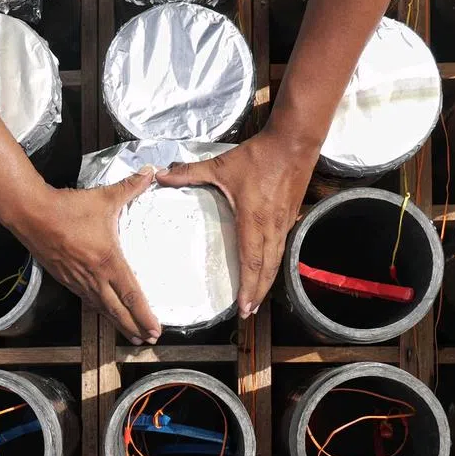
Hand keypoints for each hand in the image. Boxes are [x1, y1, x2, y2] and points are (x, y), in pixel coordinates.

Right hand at [4, 169, 162, 343]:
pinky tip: (103, 313)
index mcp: (108, 261)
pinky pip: (86, 300)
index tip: (155, 329)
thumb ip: (131, 187)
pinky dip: (98, 310)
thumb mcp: (103, 197)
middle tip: (147, 340)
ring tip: (130, 334)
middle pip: (117, 311)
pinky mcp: (65, 279)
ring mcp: (78, 281)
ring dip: (117, 323)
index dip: (144, 315)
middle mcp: (94, 277)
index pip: (131, 295)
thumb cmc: (68, 208)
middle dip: (134, 327)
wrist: (32, 215)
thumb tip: (151, 172)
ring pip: (101, 309)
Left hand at [157, 130, 318, 317]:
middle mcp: (271, 227)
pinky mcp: (289, 217)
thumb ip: (189, 173)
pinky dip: (274, 264)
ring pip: (277, 261)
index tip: (243, 307)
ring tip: (257, 300)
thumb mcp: (220, 165)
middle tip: (248, 313)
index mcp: (253, 220)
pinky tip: (267, 270)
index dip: (248, 287)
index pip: (251, 262)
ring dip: (267, 282)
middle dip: (258, 294)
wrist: (293, 142)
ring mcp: (283, 223)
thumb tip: (161, 176)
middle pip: (267, 269)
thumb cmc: (257, 156)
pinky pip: (282, 247)